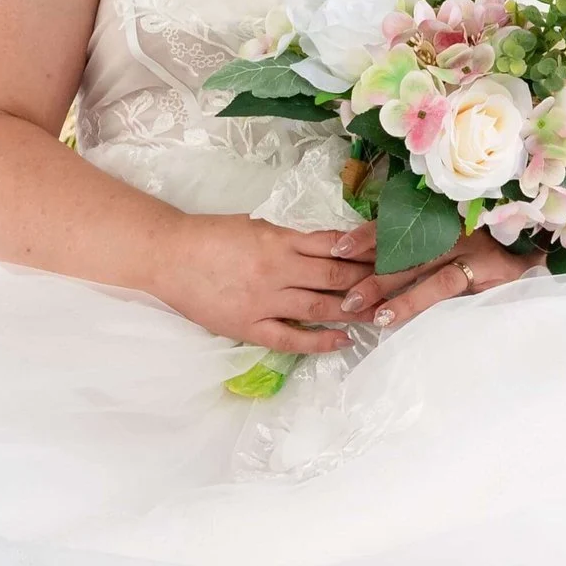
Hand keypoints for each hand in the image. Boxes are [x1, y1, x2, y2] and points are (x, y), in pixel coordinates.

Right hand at [151, 212, 379, 352]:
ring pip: (321, 305)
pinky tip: (344, 339)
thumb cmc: (211, 235)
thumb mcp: (257, 226)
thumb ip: (290, 239)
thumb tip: (327, 246)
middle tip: (397, 285)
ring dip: (354, 309)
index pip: (335, 245)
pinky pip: (292, 336)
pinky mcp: (250, 325)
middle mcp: (279, 268)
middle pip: (336, 276)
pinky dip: (320, 340)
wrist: (168, 255)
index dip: (366, 251)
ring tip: (382, 313)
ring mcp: (265, 300)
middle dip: (370, 281)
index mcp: (280, 239)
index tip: (389, 254)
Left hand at [351, 229, 535, 330]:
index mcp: (442, 216)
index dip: (366, 235)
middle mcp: (453, 226)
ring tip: (359, 307)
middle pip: (402, 245)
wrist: (540, 254)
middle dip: (367, 268)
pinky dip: (414, 302)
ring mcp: (469, 246)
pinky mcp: (485, 268)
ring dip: (385, 288)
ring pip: (417, 266)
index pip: (397, 223)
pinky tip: (393, 317)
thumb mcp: (455, 243)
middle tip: (341, 291)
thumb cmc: (492, 249)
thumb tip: (371, 262)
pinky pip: (442, 286)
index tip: (336, 247)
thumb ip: (422, 248)